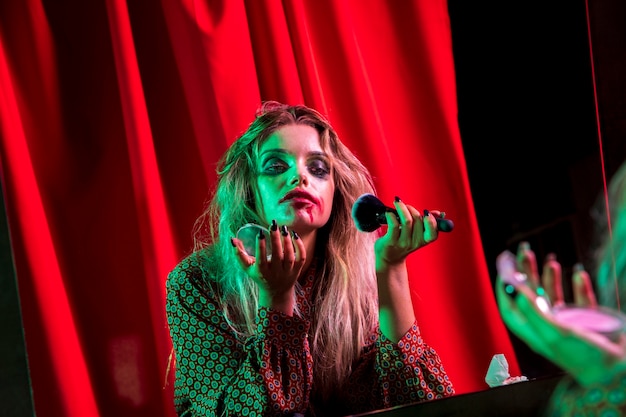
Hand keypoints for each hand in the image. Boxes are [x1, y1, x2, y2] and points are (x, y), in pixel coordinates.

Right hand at [231, 222, 305, 313]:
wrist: (276, 292)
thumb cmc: (260, 276)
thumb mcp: (247, 267)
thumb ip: (239, 254)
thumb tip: (232, 239)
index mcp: (262, 272)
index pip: (261, 259)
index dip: (261, 247)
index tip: (260, 233)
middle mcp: (275, 272)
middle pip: (277, 255)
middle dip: (275, 239)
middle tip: (273, 225)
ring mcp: (287, 271)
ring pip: (289, 256)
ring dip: (287, 241)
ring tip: (284, 229)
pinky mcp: (297, 269)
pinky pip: (301, 257)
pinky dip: (299, 246)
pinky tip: (294, 235)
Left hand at [374, 197, 439, 270]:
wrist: (389, 258)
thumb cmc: (403, 243)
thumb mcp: (417, 235)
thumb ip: (428, 223)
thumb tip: (439, 213)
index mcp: (423, 240)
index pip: (433, 234)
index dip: (432, 222)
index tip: (426, 212)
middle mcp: (414, 243)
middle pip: (418, 220)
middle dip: (411, 209)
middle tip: (405, 206)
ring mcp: (402, 243)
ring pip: (406, 220)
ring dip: (402, 208)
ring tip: (398, 204)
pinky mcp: (390, 241)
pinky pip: (393, 224)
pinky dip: (391, 215)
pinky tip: (389, 213)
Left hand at [496, 242, 625, 386]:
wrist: (619, 371)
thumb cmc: (584, 356)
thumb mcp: (554, 332)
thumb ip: (532, 310)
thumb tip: (513, 289)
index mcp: (534, 331)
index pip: (511, 306)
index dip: (504, 286)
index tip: (504, 264)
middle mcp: (547, 326)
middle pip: (530, 295)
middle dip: (525, 273)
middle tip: (524, 250)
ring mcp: (568, 323)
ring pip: (553, 295)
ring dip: (550, 277)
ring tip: (550, 259)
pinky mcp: (589, 322)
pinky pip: (581, 300)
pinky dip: (579, 286)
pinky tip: (578, 273)